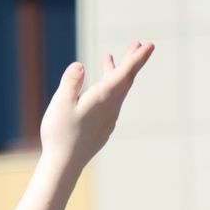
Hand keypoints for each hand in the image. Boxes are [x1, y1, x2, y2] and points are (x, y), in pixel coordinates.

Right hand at [40, 41, 153, 169]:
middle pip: (125, 80)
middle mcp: (110, 107)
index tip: (150, 45)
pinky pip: (111, 103)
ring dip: (116, 75)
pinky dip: (109, 90)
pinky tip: (99, 91)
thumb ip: (70, 83)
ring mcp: (108, 119)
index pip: (125, 73)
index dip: (137, 58)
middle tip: (138, 45)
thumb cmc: (60, 134)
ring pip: (117, 92)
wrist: (65, 164)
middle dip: (131, 61)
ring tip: (109, 61)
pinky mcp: (102, 128)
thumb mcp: (60, 104)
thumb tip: (79, 66)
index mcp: (103, 97)